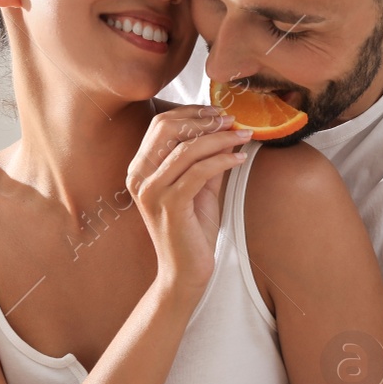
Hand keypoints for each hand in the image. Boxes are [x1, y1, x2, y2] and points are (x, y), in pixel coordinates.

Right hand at [125, 106, 250, 290]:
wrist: (185, 271)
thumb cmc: (191, 230)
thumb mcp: (199, 186)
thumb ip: (206, 158)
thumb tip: (226, 129)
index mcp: (140, 168)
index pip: (160, 124)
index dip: (191, 112)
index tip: (219, 112)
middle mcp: (139, 176)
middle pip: (168, 128)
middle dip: (204, 119)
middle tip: (232, 120)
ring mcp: (151, 191)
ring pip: (187, 149)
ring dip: (220, 138)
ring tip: (243, 136)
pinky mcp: (169, 205)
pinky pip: (199, 171)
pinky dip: (223, 160)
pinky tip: (239, 159)